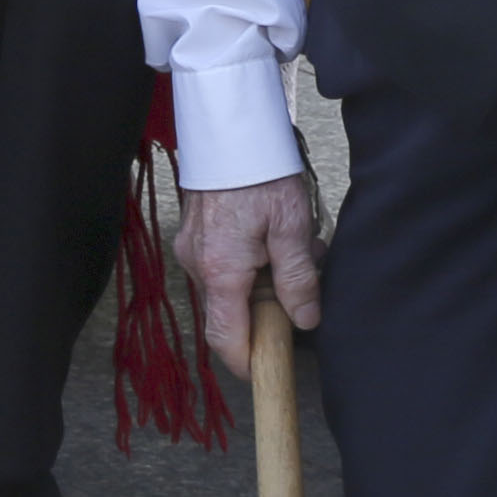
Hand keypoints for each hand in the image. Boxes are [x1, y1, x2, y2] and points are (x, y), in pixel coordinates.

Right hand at [178, 174, 325, 361]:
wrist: (229, 127)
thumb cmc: (260, 172)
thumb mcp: (292, 227)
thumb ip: (298, 279)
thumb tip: (305, 320)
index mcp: (221, 271)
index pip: (225, 338)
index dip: (245, 362)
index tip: (267, 370)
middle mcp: (197, 264)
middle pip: (227, 313)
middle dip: (265, 310)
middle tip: (301, 281)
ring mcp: (191, 247)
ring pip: (225, 288)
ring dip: (259, 282)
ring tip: (294, 246)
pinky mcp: (193, 232)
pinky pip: (219, 264)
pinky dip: (247, 263)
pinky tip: (271, 235)